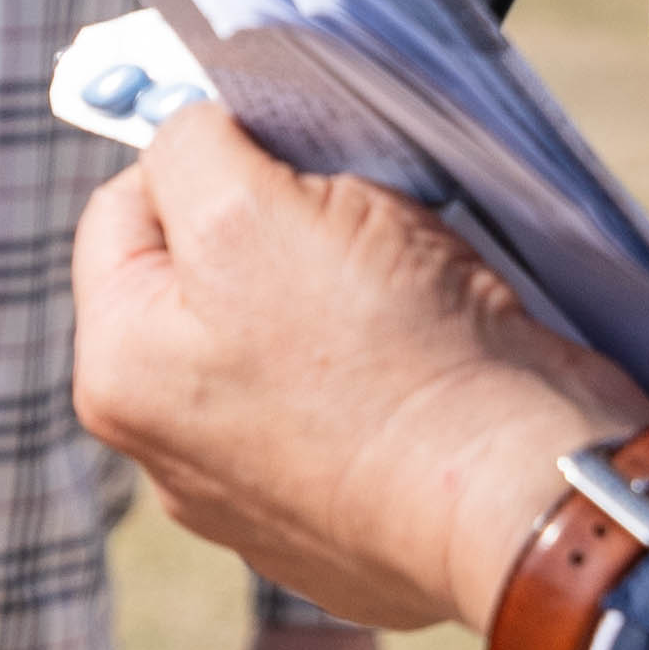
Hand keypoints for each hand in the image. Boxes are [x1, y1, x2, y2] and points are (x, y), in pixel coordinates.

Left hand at [74, 107, 648, 636]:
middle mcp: (173, 447)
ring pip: (288, 325)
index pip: (124, 208)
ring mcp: (263, 492)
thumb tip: (195, 139)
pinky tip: (436, 351)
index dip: (209, 156)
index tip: (289, 154)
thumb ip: (192, 150)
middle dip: (278, 225)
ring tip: (407, 287)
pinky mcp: (352, 510)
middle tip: (356, 222)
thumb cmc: (387, 354)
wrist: (527, 498)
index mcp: (121, 375)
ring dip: (342, 288)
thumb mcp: (248, 207)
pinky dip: (390, 359)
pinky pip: (353, 394)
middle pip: (207, 270)